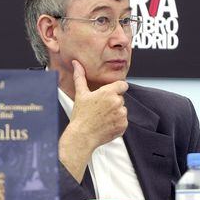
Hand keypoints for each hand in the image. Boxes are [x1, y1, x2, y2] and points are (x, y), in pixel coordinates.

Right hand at [59, 60, 127, 181]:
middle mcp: (117, 102)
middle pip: (120, 98)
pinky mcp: (123, 126)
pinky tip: (106, 125)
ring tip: (102, 118)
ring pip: (122, 110)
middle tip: (99, 109)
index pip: (122, 85)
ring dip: (115, 113)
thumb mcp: (80, 94)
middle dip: (112, 102)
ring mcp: (121, 115)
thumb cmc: (80, 116)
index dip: (117, 89)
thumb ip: (80, 77)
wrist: (82, 136)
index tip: (109, 94)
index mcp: (108, 92)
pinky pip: (123, 121)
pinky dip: (117, 123)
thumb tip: (76, 63)